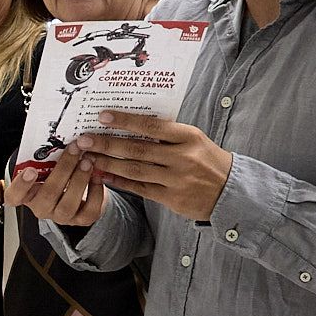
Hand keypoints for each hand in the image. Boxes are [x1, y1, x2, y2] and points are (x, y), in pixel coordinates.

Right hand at [7, 144, 107, 226]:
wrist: (79, 190)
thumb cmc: (59, 174)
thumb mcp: (48, 166)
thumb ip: (47, 159)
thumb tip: (60, 137)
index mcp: (27, 194)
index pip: (14, 196)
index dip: (20, 185)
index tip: (30, 170)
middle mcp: (41, 208)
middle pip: (47, 195)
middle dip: (63, 170)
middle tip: (74, 150)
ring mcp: (61, 216)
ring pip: (68, 205)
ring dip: (79, 180)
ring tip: (88, 162)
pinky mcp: (81, 220)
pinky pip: (89, 211)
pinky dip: (96, 192)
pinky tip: (97, 176)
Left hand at [79, 110, 232, 221]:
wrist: (231, 191)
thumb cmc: (207, 160)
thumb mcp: (194, 140)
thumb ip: (167, 133)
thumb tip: (131, 123)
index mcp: (189, 137)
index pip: (152, 126)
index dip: (126, 121)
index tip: (103, 116)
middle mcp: (183, 158)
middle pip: (138, 149)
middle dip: (107, 144)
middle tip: (84, 140)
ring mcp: (177, 180)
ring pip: (135, 170)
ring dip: (108, 164)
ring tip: (88, 158)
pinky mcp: (172, 199)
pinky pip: (140, 189)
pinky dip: (119, 182)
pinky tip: (103, 175)